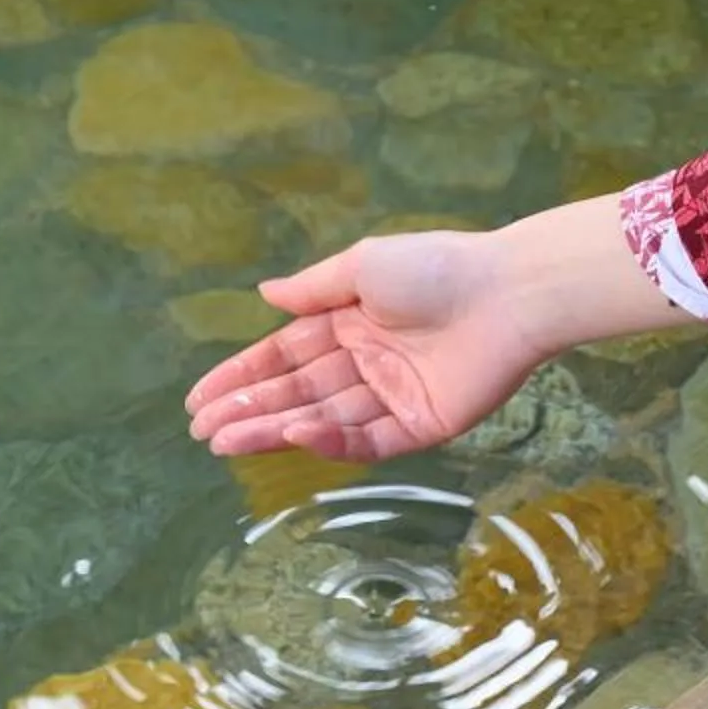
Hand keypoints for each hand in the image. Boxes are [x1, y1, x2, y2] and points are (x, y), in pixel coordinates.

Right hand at [185, 231, 546, 461]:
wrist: (507, 293)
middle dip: (249, 411)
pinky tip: (294, 434)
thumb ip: (313, 289)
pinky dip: (330, 441)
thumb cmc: (435, 268)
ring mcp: (392, 396)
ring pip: (323, 419)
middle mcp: (366, 362)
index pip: (284, 355)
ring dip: (275, 430)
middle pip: (297, 392)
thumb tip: (263, 294)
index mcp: (350, 322)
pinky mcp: (421, 425)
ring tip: (227, 441)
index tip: (199, 399)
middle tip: (202, 431)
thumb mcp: (363, 267)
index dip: (242, 376)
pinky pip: (368, 439)